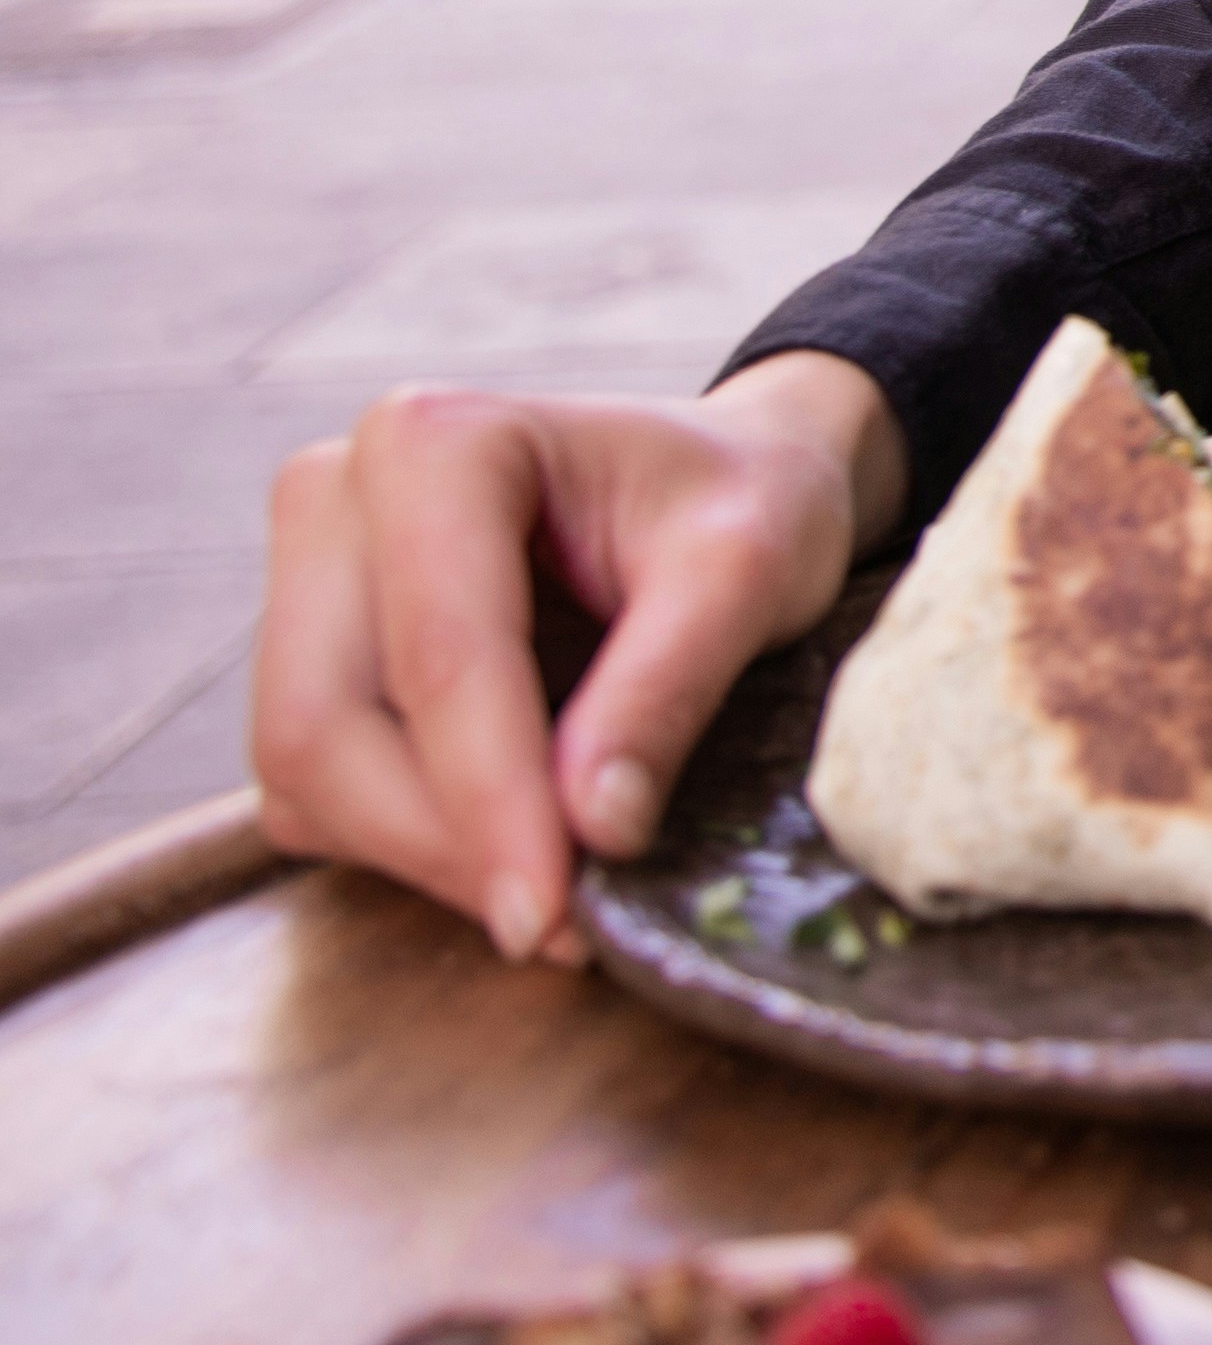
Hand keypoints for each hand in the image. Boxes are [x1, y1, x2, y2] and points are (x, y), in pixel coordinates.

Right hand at [250, 351, 905, 963]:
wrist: (726, 479)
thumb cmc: (744, 501)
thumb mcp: (747, 570)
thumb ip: (667, 688)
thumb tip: (592, 831)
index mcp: (436, 442)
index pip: (441, 656)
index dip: (489, 801)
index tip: (549, 914)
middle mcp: (338, 498)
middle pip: (328, 726)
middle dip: (445, 845)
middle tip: (560, 927)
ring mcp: (306, 581)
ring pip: (307, 774)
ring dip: (424, 859)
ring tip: (558, 895)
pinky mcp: (311, 661)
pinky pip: (319, 792)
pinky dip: (409, 846)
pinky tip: (515, 851)